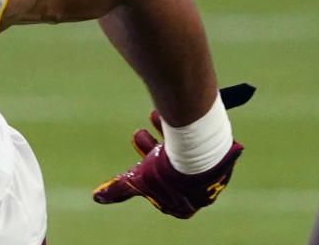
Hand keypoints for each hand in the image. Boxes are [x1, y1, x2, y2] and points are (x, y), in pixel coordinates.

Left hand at [92, 109, 242, 217]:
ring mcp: (214, 170)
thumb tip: (97, 197)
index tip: (138, 166)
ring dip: (165, 133)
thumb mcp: (138, 179)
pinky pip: (197, 137)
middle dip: (152, 150)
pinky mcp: (221, 150)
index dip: (147, 176)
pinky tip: (167, 114)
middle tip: (139, 134)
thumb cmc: (169, 170)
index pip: (163, 193)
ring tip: (153, 117)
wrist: (199, 151)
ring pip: (184, 150)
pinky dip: (182, 126)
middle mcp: (203, 190)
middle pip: (172, 169)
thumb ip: (119, 188)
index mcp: (186, 204)